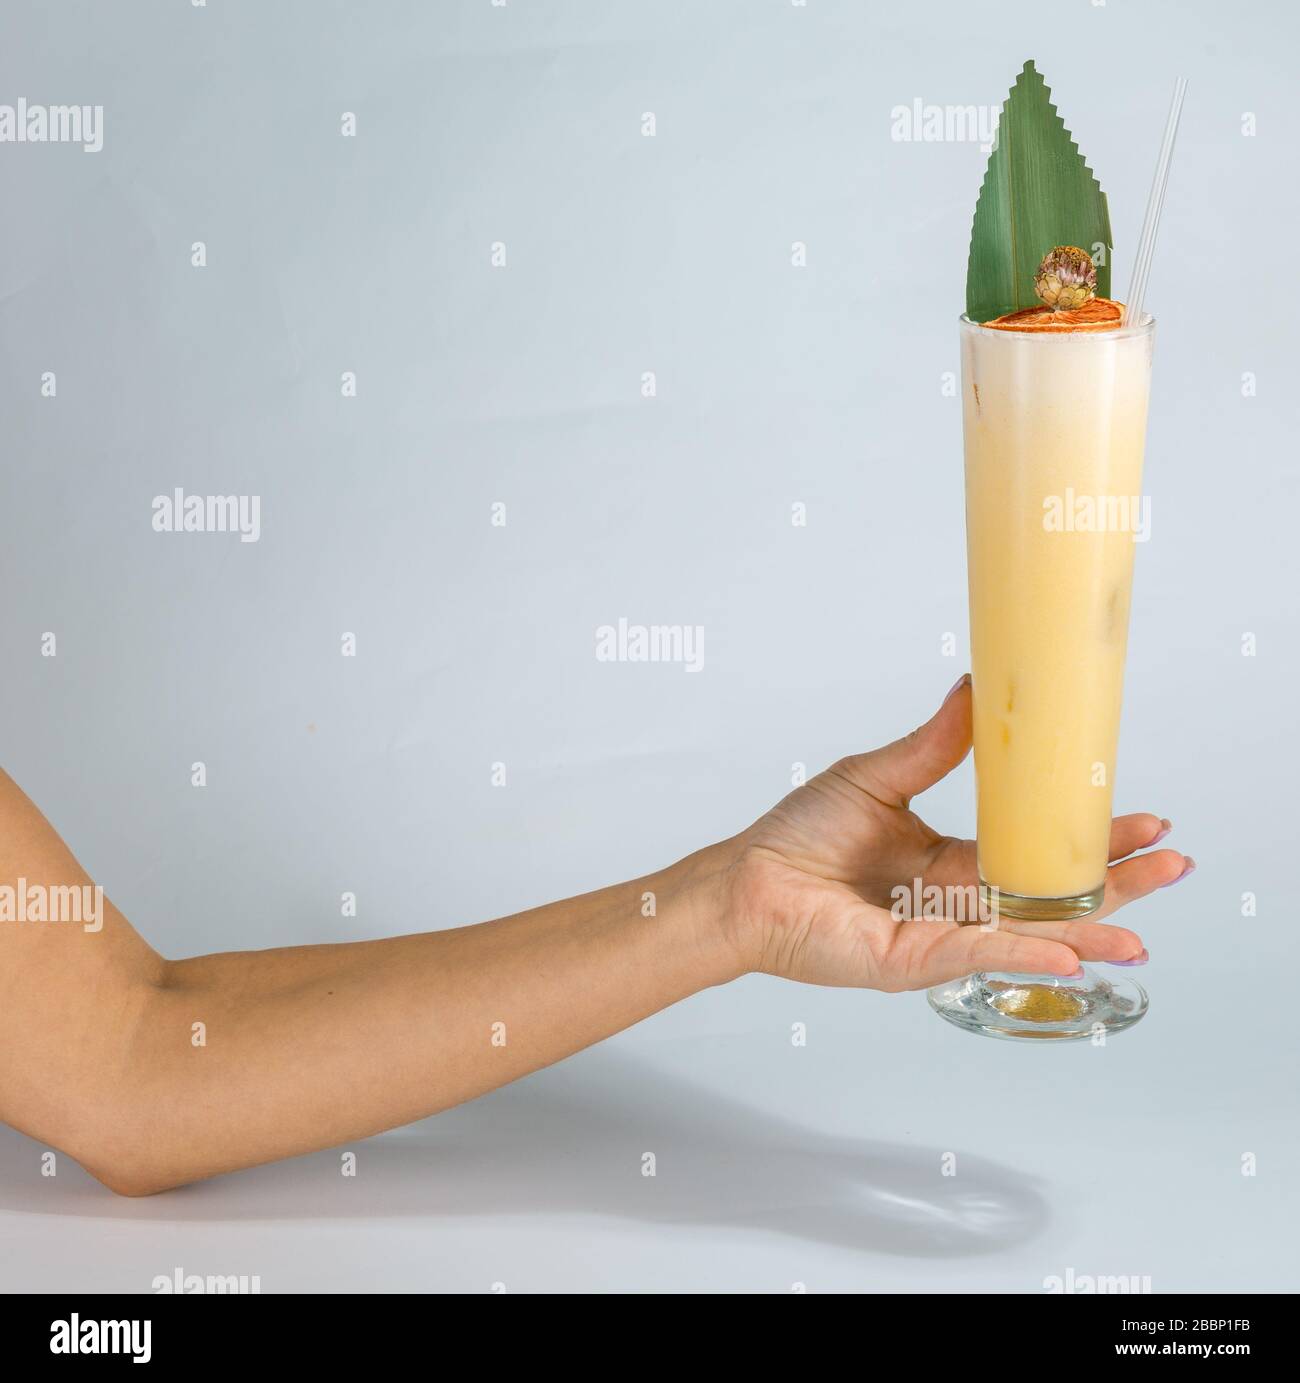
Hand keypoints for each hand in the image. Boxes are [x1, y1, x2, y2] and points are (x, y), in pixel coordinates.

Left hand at [718, 676, 1190, 990]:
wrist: (745, 878)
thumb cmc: (798, 835)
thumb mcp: (877, 777)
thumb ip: (933, 746)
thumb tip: (975, 690)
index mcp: (950, 860)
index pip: (1034, 852)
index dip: (1087, 839)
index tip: (1141, 820)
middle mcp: (953, 902)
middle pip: (1046, 896)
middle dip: (1112, 885)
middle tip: (1170, 865)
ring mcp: (937, 936)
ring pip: (1024, 934)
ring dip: (1086, 933)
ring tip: (1140, 934)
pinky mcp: (910, 961)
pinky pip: (974, 955)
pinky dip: (1023, 954)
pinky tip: (1070, 953)